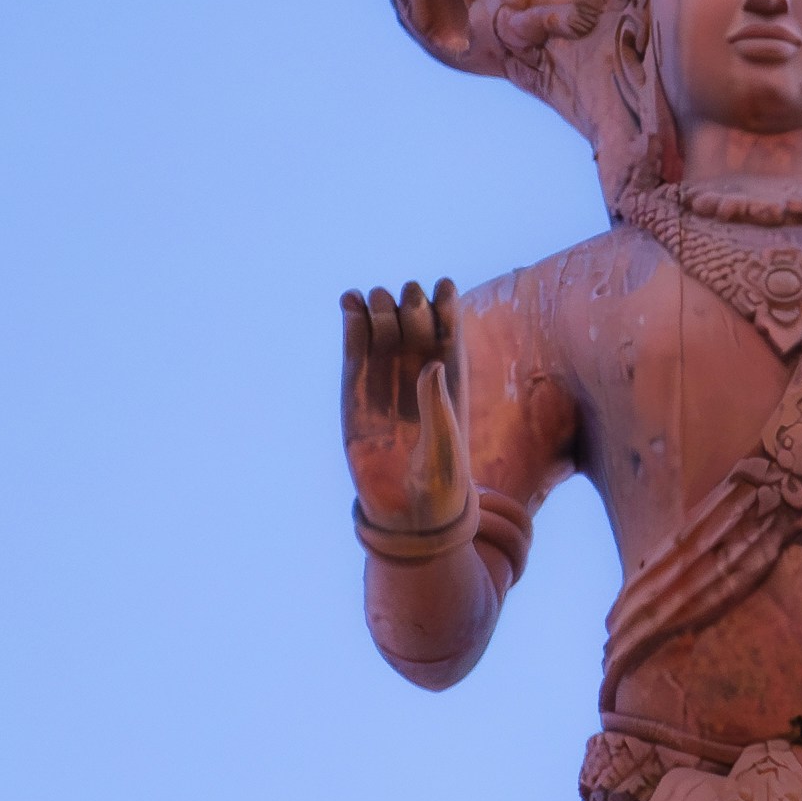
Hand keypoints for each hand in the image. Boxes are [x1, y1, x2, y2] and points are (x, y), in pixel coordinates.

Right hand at [341, 279, 472, 545]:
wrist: (407, 513)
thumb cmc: (440, 483)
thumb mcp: (445, 446)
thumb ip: (438, 406)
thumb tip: (431, 364)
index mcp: (452, 376)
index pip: (450, 327)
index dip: (446, 302)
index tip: (443, 287)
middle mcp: (418, 371)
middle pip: (415, 319)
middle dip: (410, 303)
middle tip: (406, 305)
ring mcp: (385, 377)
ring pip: (383, 325)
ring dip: (380, 304)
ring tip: (376, 301)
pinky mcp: (354, 388)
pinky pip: (354, 346)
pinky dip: (352, 320)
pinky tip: (350, 299)